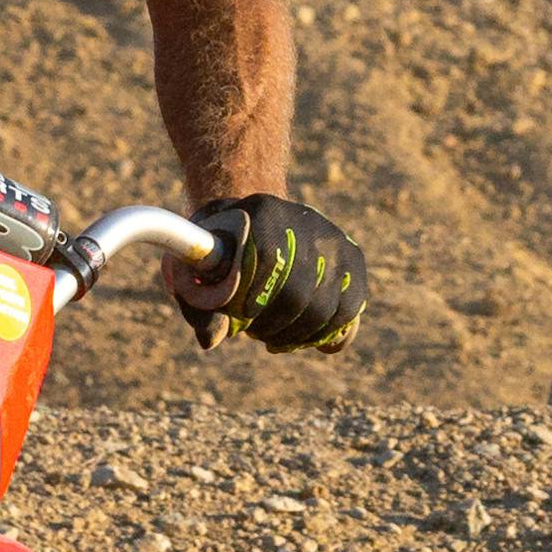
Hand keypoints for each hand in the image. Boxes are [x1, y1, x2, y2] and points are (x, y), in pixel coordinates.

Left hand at [173, 193, 360, 353]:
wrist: (257, 223)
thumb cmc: (222, 250)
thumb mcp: (199, 266)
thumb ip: (199, 302)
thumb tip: (209, 339)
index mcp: (263, 211)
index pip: (269, 259)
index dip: (254, 299)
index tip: (242, 316)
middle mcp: (306, 220)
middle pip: (299, 292)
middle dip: (273, 325)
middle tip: (255, 332)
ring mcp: (335, 240)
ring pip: (325, 308)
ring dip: (296, 335)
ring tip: (273, 335)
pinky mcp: (353, 261)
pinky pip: (348, 311)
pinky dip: (325, 335)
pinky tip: (302, 338)